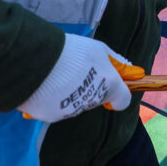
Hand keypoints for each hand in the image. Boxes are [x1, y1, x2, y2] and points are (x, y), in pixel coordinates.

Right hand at [19, 34, 137, 122]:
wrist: (36, 60)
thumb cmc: (71, 51)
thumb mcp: (98, 49)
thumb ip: (115, 62)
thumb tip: (129, 70)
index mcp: (109, 85)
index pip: (123, 101)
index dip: (117, 94)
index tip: (110, 85)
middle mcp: (93, 102)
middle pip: (95, 99)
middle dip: (89, 88)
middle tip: (74, 71)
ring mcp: (72, 111)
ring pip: (75, 104)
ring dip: (69, 94)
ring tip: (56, 76)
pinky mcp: (52, 116)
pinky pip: (55, 108)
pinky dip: (51, 99)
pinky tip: (44, 85)